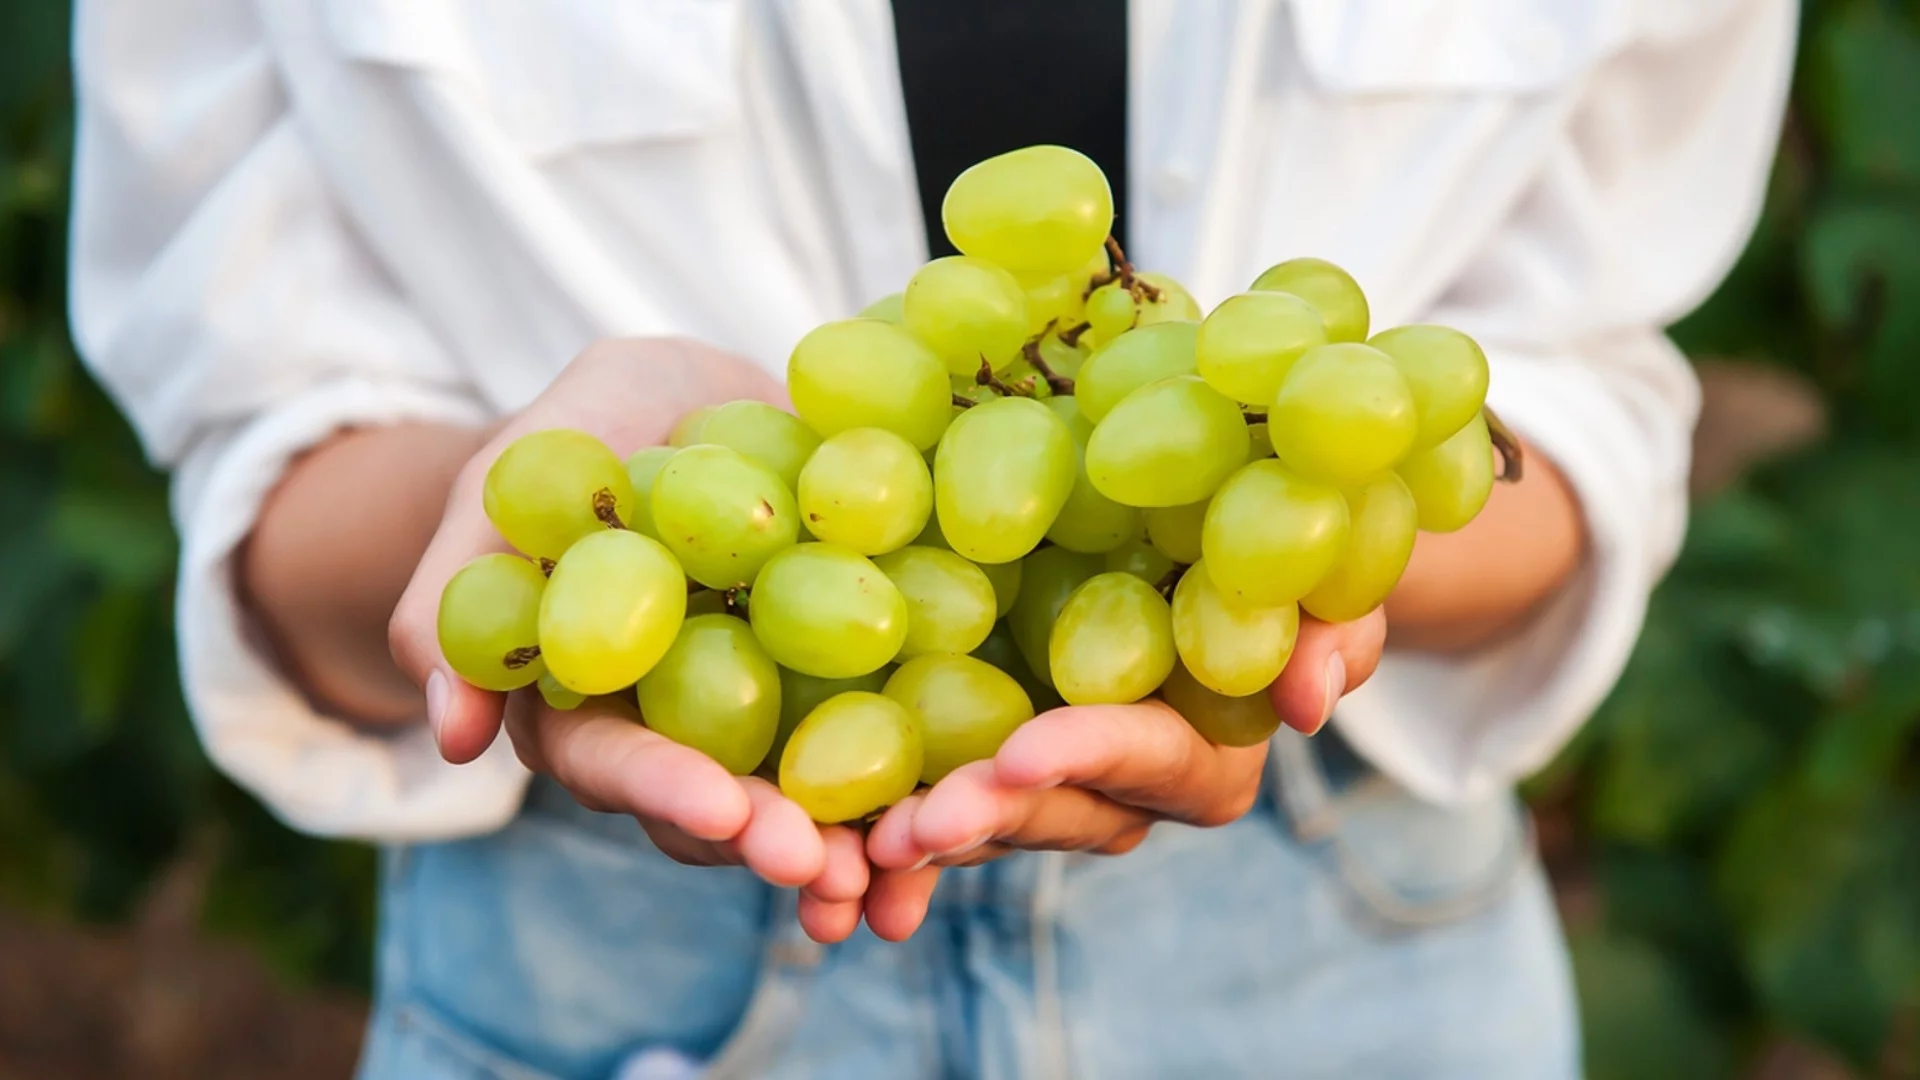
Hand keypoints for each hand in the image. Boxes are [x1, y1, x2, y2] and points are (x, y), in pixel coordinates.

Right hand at [387, 338, 869, 939]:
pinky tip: (986, 803)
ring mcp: (772, 715)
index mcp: (588, 701)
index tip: (723, 812)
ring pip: (809, 798)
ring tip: (910, 867)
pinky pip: (891, 742)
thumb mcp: (516, 476)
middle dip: (770, 840)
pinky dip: (929, 781)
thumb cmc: (579, 432)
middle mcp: (682, 730)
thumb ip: (466, 587)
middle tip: (826, 864)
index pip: (613, 760)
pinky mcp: (853, 682)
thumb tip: (450, 735)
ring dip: (857, 845)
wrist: (687, 397)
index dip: (665, 788)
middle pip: (719, 807)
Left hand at [860, 609, 1385, 940]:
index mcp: (1202, 755)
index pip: (1147, 758)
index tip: (1021, 752)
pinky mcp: (982, 755)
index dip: (1088, 755)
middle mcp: (1121, 791)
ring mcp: (1046, 784)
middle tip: (912, 824)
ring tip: (847, 853)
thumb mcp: (1332, 579)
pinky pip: (931, 802)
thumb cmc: (1283, 560)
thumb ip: (1336, 628)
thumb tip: (1310, 697)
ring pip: (981, 824)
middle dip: (983, 819)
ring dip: (915, 842)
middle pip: (1052, 813)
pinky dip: (875, 829)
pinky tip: (818, 852)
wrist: (1210, 545)